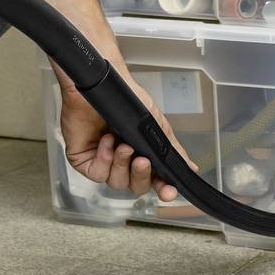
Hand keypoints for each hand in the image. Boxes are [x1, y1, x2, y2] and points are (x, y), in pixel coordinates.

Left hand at [61, 73, 178, 202]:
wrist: (104, 83)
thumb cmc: (127, 98)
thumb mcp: (156, 124)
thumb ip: (172, 149)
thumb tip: (190, 167)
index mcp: (141, 155)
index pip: (153, 180)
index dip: (162, 189)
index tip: (168, 192)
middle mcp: (122, 161)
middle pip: (135, 186)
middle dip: (141, 175)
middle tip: (143, 160)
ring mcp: (102, 161)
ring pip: (116, 182)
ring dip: (122, 164)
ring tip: (123, 144)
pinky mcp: (83, 159)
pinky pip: (96, 172)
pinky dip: (104, 159)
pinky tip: (106, 141)